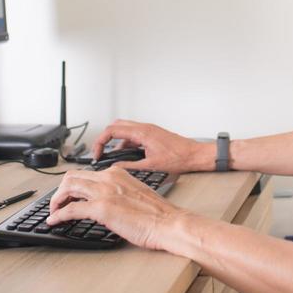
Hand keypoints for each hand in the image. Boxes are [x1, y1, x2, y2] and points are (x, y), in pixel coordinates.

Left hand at [47, 166, 189, 250]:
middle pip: (72, 177)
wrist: (168, 223)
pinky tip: (53, 221)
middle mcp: (109, 178)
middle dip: (61, 190)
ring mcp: (104, 192)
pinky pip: (71, 209)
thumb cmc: (158, 214)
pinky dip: (58, 215)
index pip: (87, 173)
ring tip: (53, 211)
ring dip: (56, 200)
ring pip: (68, 188)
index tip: (70, 195)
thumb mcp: (136, 193)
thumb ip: (120, 191)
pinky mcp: (101, 209)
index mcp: (118, 173)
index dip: (74, 185)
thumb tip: (107, 201)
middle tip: (58, 203)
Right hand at [92, 120, 213, 172]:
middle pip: (116, 126)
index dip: (100, 142)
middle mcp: (144, 128)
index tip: (97, 153)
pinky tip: (126, 157)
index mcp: (142, 132)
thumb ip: (130, 166)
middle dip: (105, 138)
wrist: (195, 155)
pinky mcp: (152, 134)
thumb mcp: (151, 165)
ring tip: (112, 157)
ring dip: (116, 141)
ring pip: (125, 130)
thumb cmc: (179, 158)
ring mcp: (148, 130)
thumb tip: (115, 167)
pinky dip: (126, 144)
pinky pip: (134, 135)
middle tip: (100, 152)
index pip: (112, 131)